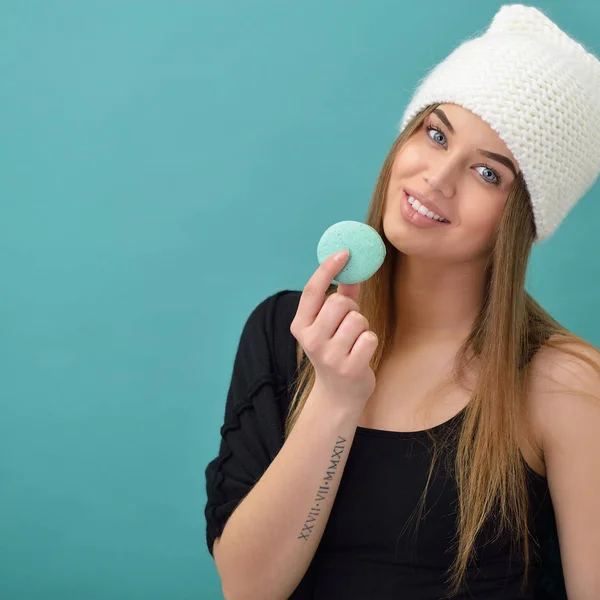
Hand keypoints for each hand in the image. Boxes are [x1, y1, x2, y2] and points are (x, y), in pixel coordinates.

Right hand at [290, 250, 378, 410]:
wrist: (338, 395)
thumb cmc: (336, 351)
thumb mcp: (329, 325)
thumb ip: (340, 296)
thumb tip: (352, 266)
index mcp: (300, 326)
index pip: (312, 290)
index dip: (328, 268)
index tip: (345, 252)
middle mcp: (310, 340)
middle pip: (339, 302)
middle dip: (351, 308)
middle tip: (348, 323)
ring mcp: (329, 355)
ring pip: (357, 319)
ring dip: (362, 327)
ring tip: (354, 341)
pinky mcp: (349, 368)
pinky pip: (369, 337)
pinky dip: (370, 341)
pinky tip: (361, 353)